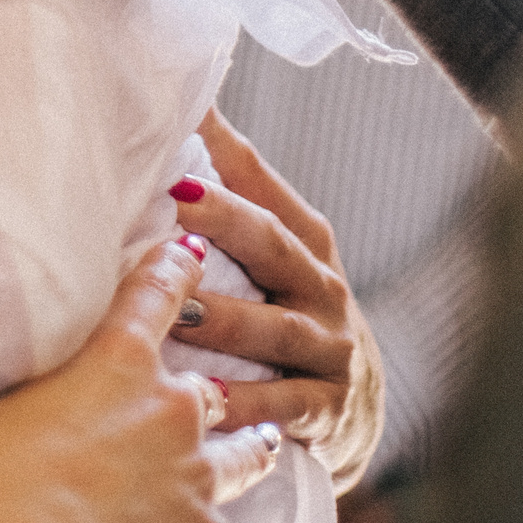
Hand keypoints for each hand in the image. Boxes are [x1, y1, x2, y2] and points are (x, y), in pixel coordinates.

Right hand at [0, 241, 331, 522]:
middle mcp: (170, 408)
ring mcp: (195, 476)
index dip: (178, 271)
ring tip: (266, 448)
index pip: (156, 298)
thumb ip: (17, 382)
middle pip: (208, 394)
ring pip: (242, 460)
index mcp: (116, 359)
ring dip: (254, 453)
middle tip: (224, 392)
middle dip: (217, 393)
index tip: (193, 249)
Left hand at [169, 112, 383, 490]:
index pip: (259, 182)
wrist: (352, 405)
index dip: (221, 151)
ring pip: (276, 328)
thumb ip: (222, 197)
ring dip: (225, 319)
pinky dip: (247, 403)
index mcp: (301, 237)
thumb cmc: (281, 311)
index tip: (180, 121)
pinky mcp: (328, 407)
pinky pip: (285, 405)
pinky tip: (207, 401)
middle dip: (222, 219)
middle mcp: (321, 285)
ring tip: (176, 310)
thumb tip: (170, 116)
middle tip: (172, 198)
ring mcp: (330, 346)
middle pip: (271, 242)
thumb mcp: (267, 254)